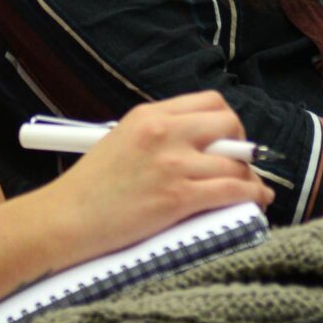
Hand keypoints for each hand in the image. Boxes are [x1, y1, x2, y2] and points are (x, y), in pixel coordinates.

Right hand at [38, 93, 272, 259]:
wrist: (64, 220)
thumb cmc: (89, 189)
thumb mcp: (122, 141)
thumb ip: (160, 136)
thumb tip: (201, 146)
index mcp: (149, 115)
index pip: (209, 102)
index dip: (226, 123)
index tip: (228, 141)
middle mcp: (164, 132)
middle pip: (230, 124)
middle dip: (242, 146)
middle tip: (240, 165)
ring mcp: (172, 164)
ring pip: (237, 163)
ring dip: (250, 178)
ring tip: (253, 190)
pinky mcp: (178, 196)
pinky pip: (233, 190)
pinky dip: (253, 195)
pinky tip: (257, 201)